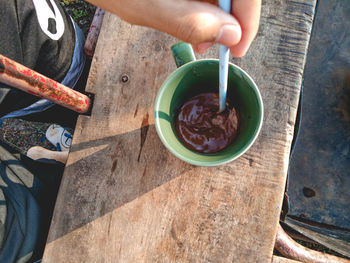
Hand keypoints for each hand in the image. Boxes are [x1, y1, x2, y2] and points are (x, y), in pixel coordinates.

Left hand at [87, 0, 260, 56]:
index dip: (248, 19)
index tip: (238, 48)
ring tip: (196, 37)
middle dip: (228, 18)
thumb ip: (191, 21)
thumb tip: (231, 35)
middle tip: (211, 45)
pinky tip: (187, 16)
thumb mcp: (147, 6)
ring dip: (213, 14)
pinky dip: (200, 5)